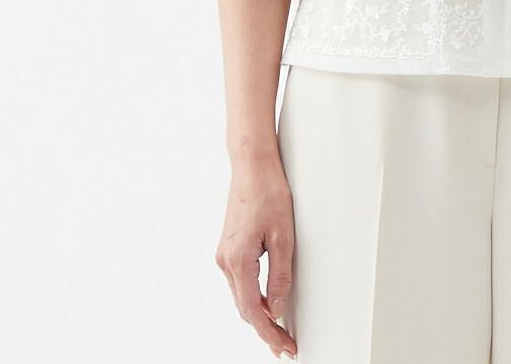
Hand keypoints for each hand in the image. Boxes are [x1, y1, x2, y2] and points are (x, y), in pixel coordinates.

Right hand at [215, 154, 297, 359]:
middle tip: (286, 346)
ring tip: (279, 331)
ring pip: (241, 296)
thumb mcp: (284, 236)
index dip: (269, 333)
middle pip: (245, 308)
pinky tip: (267, 303)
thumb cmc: (268, 193)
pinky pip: (240, 282)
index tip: (284, 347)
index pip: (254, 311)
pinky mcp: (228, 247)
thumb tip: (279, 308)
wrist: (252, 165)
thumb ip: (280, 276)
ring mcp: (224, 254)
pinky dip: (253, 297)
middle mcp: (225, 261)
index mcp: (238, 261)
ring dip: (259, 314)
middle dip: (265, 329)